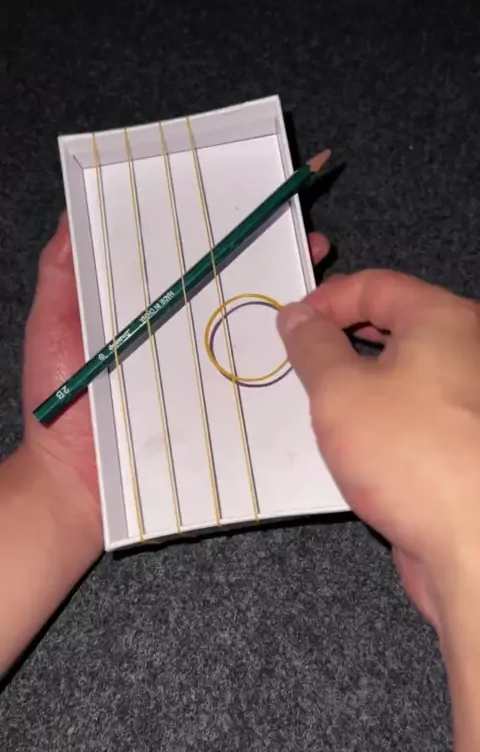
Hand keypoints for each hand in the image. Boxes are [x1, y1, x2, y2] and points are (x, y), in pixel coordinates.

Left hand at [19, 215, 330, 551]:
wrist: (76, 484)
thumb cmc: (60, 401)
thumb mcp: (54, 325)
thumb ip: (61, 273)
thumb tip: (73, 211)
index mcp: (152, 308)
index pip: (191, 259)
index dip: (219, 231)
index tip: (248, 205)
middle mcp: (186, 332)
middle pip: (232, 286)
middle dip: (271, 255)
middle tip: (303, 236)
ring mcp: (208, 369)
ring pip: (254, 327)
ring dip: (290, 299)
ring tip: (314, 268)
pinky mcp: (222, 404)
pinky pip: (258, 376)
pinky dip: (288, 357)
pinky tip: (311, 334)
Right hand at [277, 270, 479, 631]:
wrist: (473, 546)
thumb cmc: (408, 453)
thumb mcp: (339, 391)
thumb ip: (313, 346)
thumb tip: (297, 315)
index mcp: (444, 320)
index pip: (377, 286)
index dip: (327, 298)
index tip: (290, 324)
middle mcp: (466, 351)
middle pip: (394, 325)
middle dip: (341, 338)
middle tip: (299, 360)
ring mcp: (468, 400)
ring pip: (402, 372)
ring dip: (357, 381)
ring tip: (316, 403)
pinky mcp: (464, 444)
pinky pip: (413, 412)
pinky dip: (379, 416)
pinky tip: (350, 442)